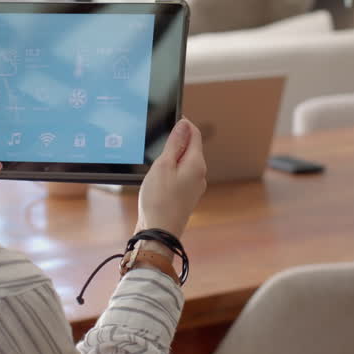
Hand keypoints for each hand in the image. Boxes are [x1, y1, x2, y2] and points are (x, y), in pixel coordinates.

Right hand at [137, 119, 206, 237]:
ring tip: (154, 166)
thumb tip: (183, 125)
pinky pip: (180, 176)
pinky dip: (170, 172)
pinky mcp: (186, 197)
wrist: (158, 233)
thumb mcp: (163, 165)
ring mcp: (194, 187)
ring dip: (171, 159)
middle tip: (156, 145)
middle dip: (175, 142)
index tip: (170, 119)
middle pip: (190, 148)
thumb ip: (174, 144)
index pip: (195, 135)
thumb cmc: (159, 200)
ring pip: (184, 163)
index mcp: (197, 164)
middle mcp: (200, 175)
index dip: (183, 124)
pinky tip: (157, 180)